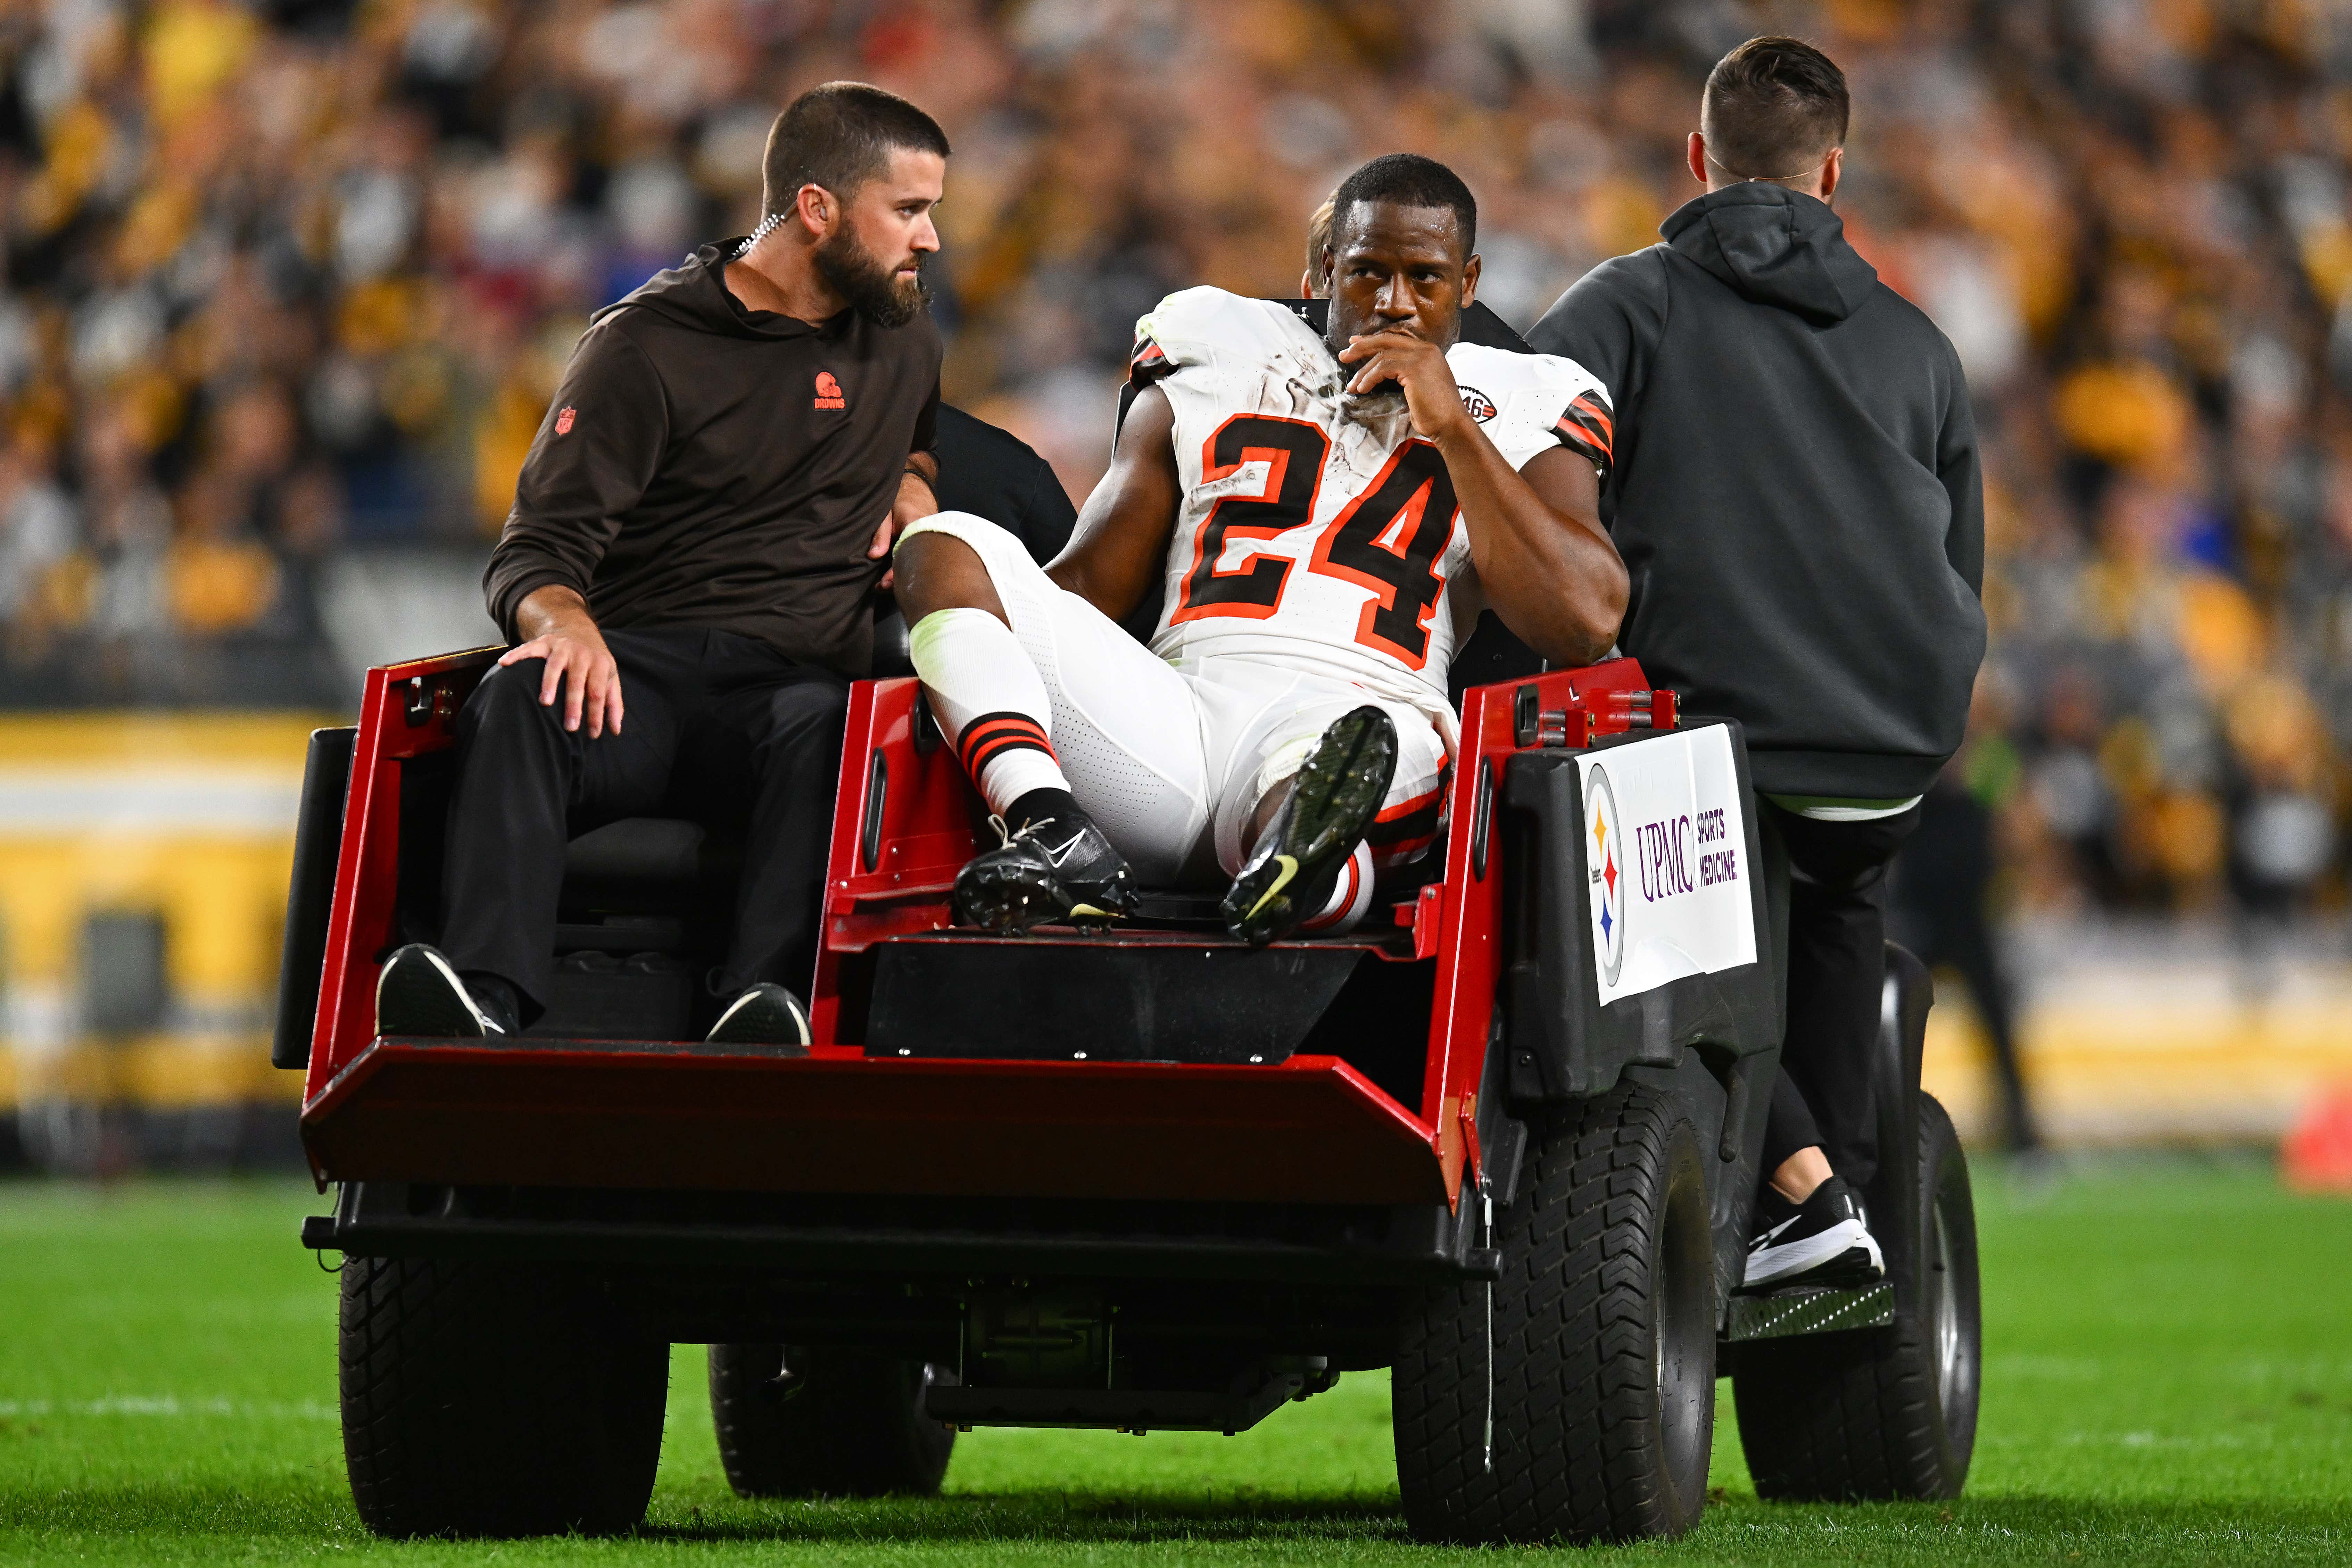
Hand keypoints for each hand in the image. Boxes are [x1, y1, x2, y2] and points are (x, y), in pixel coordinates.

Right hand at [501, 588, 622, 736]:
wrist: (579, 630)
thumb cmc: (595, 663)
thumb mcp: (610, 679)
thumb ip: (614, 704)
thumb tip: (615, 731)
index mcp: (600, 664)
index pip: (598, 692)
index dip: (596, 714)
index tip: (593, 734)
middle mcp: (581, 654)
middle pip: (577, 681)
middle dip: (574, 704)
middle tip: (570, 727)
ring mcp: (561, 647)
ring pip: (555, 665)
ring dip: (550, 683)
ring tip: (545, 702)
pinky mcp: (543, 642)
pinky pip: (528, 648)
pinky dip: (516, 655)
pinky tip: (504, 664)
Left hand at [871, 469, 937, 591]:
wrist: (918, 484)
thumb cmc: (900, 495)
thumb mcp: (886, 511)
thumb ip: (881, 533)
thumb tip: (873, 556)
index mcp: (918, 526)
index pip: (909, 555)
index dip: (897, 572)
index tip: (884, 584)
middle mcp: (929, 535)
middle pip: (917, 565)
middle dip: (899, 579)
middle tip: (881, 587)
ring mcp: (932, 540)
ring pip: (920, 563)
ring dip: (903, 574)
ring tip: (884, 585)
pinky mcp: (930, 543)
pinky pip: (921, 558)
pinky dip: (909, 566)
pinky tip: (896, 574)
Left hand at [1337, 329, 1468, 439]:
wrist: (1451, 425)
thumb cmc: (1435, 413)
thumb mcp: (1419, 387)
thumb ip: (1405, 374)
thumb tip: (1382, 373)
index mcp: (1428, 351)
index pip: (1394, 339)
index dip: (1372, 341)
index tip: (1354, 344)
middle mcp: (1426, 349)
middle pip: (1386, 340)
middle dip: (1361, 346)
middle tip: (1344, 355)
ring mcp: (1421, 357)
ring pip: (1382, 355)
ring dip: (1363, 371)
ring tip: (1352, 386)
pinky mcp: (1415, 368)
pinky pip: (1384, 367)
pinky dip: (1370, 377)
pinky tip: (1362, 389)